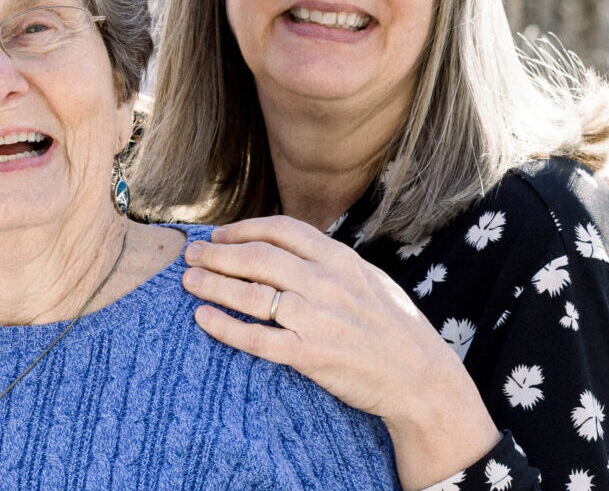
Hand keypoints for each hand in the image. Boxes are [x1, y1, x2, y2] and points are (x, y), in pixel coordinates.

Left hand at [182, 215, 498, 490]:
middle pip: (256, 258)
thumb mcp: (369, 279)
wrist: (420, 378)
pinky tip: (203, 318)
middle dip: (217, 254)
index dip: (242, 229)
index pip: (280, 230)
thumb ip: (330, 261)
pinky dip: (224, 327)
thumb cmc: (395, 327)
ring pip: (250, 295)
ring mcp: (315, 319)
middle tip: (191, 255)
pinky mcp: (309, 355)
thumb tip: (289, 246)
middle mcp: (325, 283)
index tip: (220, 235)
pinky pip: (256, 338)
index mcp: (340, 258)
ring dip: (212, 285)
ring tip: (188, 281)